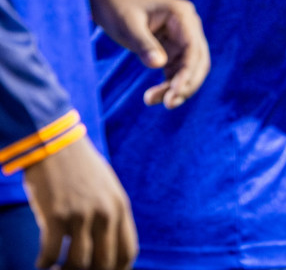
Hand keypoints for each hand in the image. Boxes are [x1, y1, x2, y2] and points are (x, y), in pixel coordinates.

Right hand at [23, 137, 136, 269]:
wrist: (56, 145)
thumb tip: (108, 244)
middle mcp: (105, 213)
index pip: (127, 251)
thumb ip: (111, 214)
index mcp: (120, 207)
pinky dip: (44, 263)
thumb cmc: (79, 168)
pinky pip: (50, 253)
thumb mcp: (107, 188)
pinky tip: (41, 262)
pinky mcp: (56, 215)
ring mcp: (81, 215)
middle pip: (105, 263)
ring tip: (55, 269)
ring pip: (78, 263)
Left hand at [87, 0, 208, 108]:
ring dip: (177, 86)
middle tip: (168, 104)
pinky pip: (176, 69)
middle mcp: (188, 26)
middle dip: (186, 84)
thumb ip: (144, 45)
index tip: (174, 94)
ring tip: (152, 100)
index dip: (187, 74)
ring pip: (189, 68)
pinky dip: (169, 83)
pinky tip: (154, 96)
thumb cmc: (117, 6)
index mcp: (182, 15)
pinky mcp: (171, 46)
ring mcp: (181, 36)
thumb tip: (160, 66)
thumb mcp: (128, 26)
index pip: (194, 49)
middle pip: (198, 61)